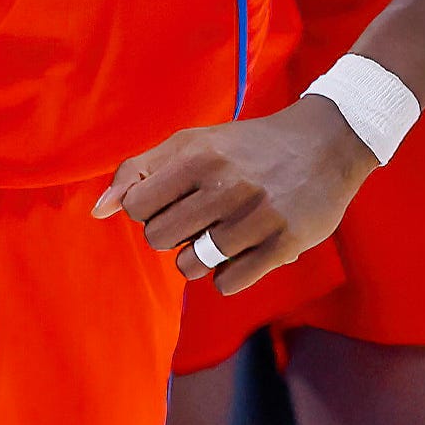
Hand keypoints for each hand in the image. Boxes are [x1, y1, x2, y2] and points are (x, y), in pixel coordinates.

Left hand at [94, 97, 373, 292]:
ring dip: (197, 258)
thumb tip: (97, 212)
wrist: (327, 141)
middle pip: (159, 238)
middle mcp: (227, 184)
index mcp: (199, 154)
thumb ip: (140, 170)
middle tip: (198, 218)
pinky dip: (226, 275)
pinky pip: (228, 283)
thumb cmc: (247, 146)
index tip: (172, 201)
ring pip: (191, 266)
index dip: (148, 209)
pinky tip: (240, 253)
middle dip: (172, 234)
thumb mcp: (192, 142)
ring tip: (218, 237)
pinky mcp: (285, 243)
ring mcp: (258, 216)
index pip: (137, 206)